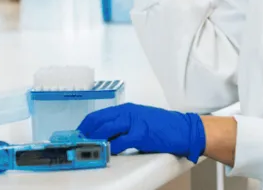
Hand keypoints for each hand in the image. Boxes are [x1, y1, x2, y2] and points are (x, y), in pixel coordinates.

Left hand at [77, 103, 205, 162]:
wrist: (184, 129)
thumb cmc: (164, 126)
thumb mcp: (140, 121)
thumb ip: (123, 126)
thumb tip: (106, 137)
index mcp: (127, 109)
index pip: (98, 115)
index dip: (85, 126)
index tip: (77, 135)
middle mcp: (128, 112)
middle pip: (98, 121)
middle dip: (85, 133)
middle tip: (78, 143)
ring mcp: (134, 122)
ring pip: (106, 129)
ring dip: (95, 139)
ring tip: (88, 148)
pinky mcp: (141, 134)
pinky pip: (119, 142)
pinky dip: (110, 148)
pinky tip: (107, 152)